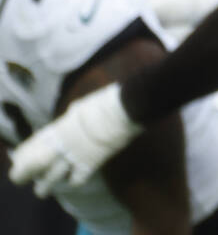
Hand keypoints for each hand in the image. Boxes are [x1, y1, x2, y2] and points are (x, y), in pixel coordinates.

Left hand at [8, 84, 141, 196]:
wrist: (124, 108)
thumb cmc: (105, 101)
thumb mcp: (80, 107)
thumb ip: (71, 116)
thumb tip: (70, 116)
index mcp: (58, 127)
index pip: (32, 144)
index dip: (23, 154)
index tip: (18, 158)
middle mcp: (62, 144)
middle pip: (35, 165)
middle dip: (24, 174)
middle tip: (20, 179)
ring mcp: (75, 155)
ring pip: (51, 177)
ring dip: (44, 186)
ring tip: (41, 192)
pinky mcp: (91, 163)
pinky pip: (77, 179)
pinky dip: (74, 181)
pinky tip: (74, 181)